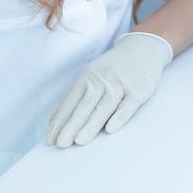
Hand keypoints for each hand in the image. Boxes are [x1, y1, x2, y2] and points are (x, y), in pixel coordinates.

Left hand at [46, 32, 172, 147]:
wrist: (142, 48)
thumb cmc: (112, 68)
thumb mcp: (90, 76)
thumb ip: (73, 96)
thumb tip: (53, 120)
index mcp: (87, 77)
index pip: (71, 102)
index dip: (60, 121)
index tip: (50, 140)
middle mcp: (101, 79)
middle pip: (85, 105)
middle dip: (71, 125)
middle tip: (61, 144)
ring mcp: (120, 84)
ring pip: (104, 106)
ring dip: (91, 124)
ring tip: (79, 141)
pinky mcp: (138, 90)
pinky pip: (128, 105)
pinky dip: (119, 116)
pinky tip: (110, 129)